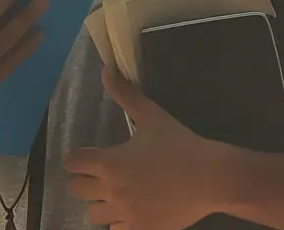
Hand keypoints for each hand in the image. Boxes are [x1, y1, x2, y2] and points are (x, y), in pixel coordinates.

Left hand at [65, 67, 233, 228]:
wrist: (211, 178)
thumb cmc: (180, 145)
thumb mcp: (152, 116)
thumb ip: (125, 94)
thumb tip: (105, 69)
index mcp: (109, 162)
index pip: (72, 163)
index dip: (78, 158)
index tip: (89, 156)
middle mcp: (111, 190)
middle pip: (76, 189)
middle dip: (86, 180)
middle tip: (103, 174)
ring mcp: (125, 213)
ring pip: (94, 213)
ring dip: (102, 203)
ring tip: (119, 193)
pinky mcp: (140, 229)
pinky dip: (119, 222)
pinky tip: (132, 209)